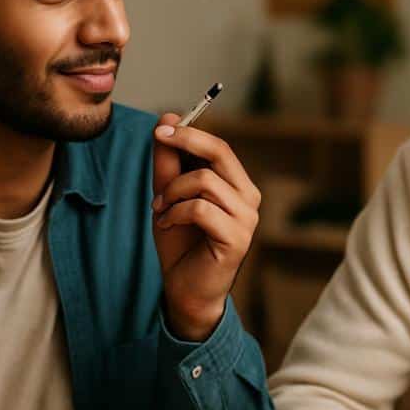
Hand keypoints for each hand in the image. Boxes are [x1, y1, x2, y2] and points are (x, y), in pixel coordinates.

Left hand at [151, 114, 259, 340]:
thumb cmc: (180, 243)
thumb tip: (167, 119)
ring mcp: (247, 219)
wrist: (184, 290)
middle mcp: (249, 199)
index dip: (191, 132)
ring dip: (172, 191)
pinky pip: (201, 209)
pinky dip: (175, 212)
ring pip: (205, 182)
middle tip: (160, 138)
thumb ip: (169, 162)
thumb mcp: (168, 196)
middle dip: (187, 141)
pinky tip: (165, 224)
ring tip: (160, 208)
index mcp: (237, 186)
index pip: (220, 147)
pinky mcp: (237, 239)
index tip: (161, 127)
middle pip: (222, 153)